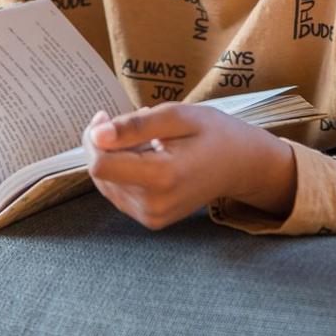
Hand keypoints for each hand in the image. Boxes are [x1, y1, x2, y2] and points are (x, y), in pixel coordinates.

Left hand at [83, 103, 296, 230]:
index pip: (100, 165)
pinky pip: (119, 194)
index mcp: (162, 177)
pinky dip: (125, 172)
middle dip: (106, 145)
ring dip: (116, 158)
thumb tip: (97, 135)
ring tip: (147, 141)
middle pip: (100, 174)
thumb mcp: (177, 116)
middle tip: (133, 124)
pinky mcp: (152, 220)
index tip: (106, 115)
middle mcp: (154, 205)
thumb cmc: (213, 133)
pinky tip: (148, 158)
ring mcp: (153, 217)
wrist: (241, 164)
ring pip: (106, 184)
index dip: (94, 137)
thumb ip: (134, 126)